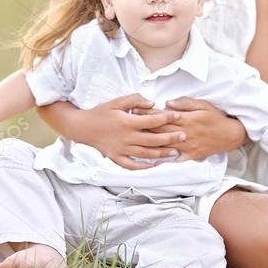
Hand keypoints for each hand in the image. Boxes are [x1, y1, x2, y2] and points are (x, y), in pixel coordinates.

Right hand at [65, 94, 187, 170]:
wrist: (82, 127)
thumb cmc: (100, 112)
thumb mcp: (116, 101)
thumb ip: (135, 100)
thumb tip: (152, 103)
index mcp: (127, 121)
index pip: (151, 120)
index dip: (166, 118)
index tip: (177, 116)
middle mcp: (126, 137)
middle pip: (153, 139)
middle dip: (170, 138)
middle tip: (184, 136)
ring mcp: (121, 149)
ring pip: (145, 153)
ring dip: (162, 154)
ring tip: (175, 153)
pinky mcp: (116, 158)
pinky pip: (132, 165)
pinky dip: (144, 167)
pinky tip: (154, 166)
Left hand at [132, 97, 246, 159]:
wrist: (230, 135)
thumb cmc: (215, 117)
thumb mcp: (202, 104)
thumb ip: (184, 103)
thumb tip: (168, 103)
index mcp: (186, 119)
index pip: (162, 116)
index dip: (147, 113)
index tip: (135, 110)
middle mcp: (185, 134)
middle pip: (160, 130)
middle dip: (143, 126)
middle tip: (128, 123)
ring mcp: (187, 147)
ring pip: (164, 145)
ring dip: (149, 142)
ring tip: (135, 139)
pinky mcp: (191, 156)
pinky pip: (175, 159)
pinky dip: (163, 160)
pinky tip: (151, 160)